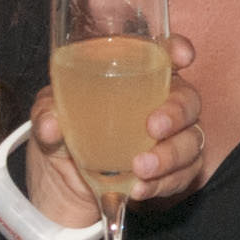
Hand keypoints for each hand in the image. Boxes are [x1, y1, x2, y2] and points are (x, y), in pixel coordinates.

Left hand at [20, 38, 206, 228]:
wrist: (63, 183)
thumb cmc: (65, 131)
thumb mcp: (49, 117)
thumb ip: (48, 115)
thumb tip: (51, 124)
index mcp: (137, 75)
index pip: (166, 54)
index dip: (179, 50)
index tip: (181, 58)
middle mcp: (161, 103)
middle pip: (188, 100)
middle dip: (177, 113)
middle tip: (153, 128)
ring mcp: (171, 139)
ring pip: (192, 142)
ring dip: (170, 156)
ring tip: (141, 168)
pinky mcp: (172, 172)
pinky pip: (183, 176)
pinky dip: (163, 183)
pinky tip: (140, 189)